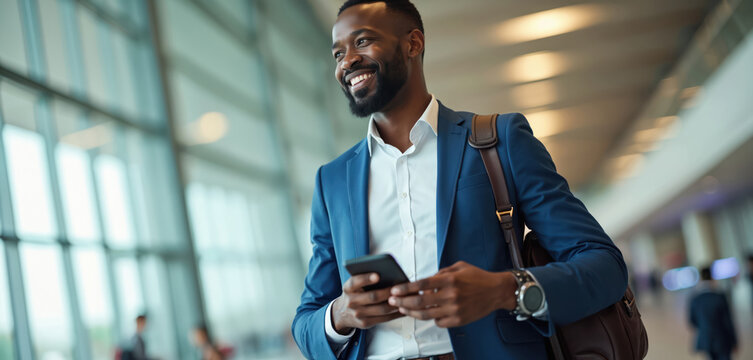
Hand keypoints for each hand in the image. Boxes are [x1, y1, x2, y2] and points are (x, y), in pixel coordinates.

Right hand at [331, 273, 403, 333]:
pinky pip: (384, 318)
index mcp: (348, 288)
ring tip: (405, 297)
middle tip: (400, 287)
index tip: (378, 275)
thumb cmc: (354, 293)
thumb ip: (364, 278)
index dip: (366, 279)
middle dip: (388, 292)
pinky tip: (403, 308)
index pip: (355, 282)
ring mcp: (358, 314)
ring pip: (381, 309)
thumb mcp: (353, 285)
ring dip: (395, 303)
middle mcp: (351, 302)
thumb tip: (386, 273)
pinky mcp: (365, 323)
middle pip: (372, 297)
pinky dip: (395, 313)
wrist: (343, 313)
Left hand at [388, 261, 517, 327]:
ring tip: (402, 308)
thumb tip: (423, 283)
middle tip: (392, 300)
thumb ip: (440, 273)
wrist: (496, 291)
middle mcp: (451, 295)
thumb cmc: (477, 277)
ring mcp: (455, 310)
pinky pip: (438, 322)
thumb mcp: (458, 267)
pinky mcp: (459, 320)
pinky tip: (426, 314)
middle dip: (402, 301)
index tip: (394, 290)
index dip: (405, 288)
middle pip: (420, 302)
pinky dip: (431, 318)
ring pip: (426, 314)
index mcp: (449, 280)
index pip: (421, 285)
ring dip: (411, 312)